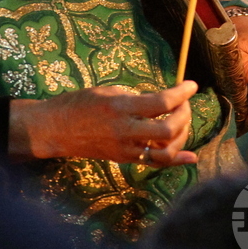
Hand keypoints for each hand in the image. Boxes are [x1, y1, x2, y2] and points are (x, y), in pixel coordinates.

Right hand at [8, 81, 198, 166]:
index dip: (181, 94)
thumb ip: (137, 98)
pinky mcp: (123, 159)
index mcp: (120, 108)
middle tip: (185, 103)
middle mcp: (124, 131)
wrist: (55, 129)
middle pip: (167, 130)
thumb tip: (164, 102)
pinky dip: (176, 160)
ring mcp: (124, 149)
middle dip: (184, 115)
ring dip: (182, 135)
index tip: (192, 85)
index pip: (160, 103)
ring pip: (165, 152)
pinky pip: (155, 163)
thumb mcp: (109, 92)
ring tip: (182, 120)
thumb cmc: (80, 103)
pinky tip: (191, 156)